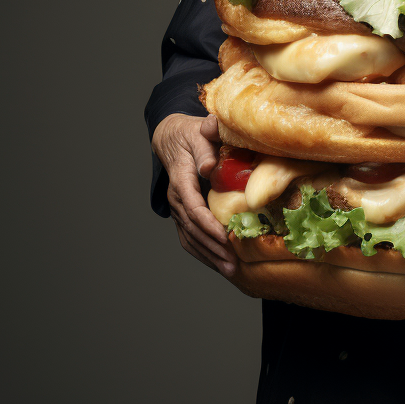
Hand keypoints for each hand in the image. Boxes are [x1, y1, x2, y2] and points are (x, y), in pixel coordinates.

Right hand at [152, 113, 235, 275]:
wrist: (172, 137)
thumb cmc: (191, 133)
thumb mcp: (199, 133)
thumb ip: (205, 148)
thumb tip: (209, 167)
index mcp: (181, 180)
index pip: (193, 208)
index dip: (208, 225)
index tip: (224, 238)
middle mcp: (177, 198)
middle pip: (192, 228)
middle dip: (212, 248)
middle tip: (232, 264)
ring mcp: (178, 207)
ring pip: (189, 237)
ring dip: (208, 255)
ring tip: (229, 270)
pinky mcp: (183, 212)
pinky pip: (189, 236)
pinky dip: (203, 251)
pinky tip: (218, 262)